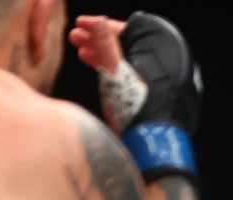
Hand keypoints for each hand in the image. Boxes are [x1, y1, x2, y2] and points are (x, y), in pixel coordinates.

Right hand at [73, 12, 202, 179]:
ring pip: (122, 58)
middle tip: (74, 36)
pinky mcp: (143, 94)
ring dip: (99, 52)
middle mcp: (157, 65)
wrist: (147, 146)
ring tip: (78, 49)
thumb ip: (106, 46)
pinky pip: (123, 72)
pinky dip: (106, 66)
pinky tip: (90, 63)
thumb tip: (98, 21)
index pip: (127, 29)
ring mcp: (150, 80)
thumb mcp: (115, 74)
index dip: (101, 25)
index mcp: (157, 54)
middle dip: (97, 38)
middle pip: (124, 43)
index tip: (80, 23)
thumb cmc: (136, 110)